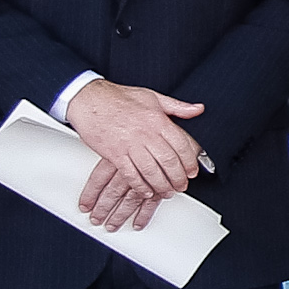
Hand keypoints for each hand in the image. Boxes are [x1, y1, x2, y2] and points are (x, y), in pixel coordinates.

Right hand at [66, 80, 204, 226]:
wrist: (90, 99)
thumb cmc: (119, 98)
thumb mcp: (153, 97)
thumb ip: (177, 106)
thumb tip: (198, 109)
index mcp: (157, 120)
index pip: (181, 145)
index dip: (190, 161)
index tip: (192, 171)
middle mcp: (146, 134)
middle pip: (168, 161)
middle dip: (178, 178)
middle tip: (182, 186)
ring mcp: (130, 145)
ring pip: (151, 171)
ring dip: (161, 185)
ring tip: (167, 191)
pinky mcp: (114, 154)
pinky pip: (130, 175)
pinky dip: (140, 186)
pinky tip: (146, 191)